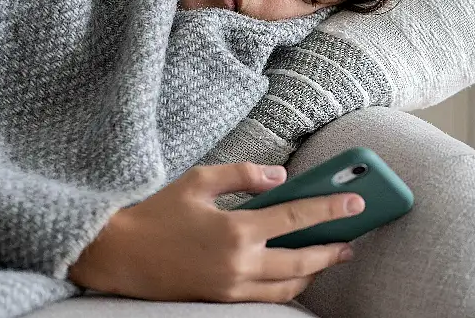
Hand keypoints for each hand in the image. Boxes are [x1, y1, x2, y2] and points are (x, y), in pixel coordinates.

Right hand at [67, 162, 363, 302]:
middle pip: (301, 261)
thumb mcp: (198, 181)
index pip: (295, 218)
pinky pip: (266, 299)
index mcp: (236, 229)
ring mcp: (231, 286)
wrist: (118, 253)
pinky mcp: (221, 299)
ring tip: (329, 258)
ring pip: (287, 287)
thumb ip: (242, 176)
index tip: (356, 202)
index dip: (329, 209)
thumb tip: (280, 175)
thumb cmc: (154, 213)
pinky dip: (287, 288)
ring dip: (314, 273)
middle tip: (351, 240)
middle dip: (331, 249)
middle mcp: (239, 263)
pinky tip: (294, 276)